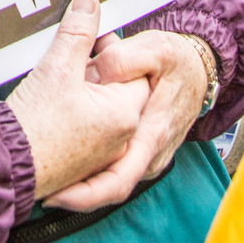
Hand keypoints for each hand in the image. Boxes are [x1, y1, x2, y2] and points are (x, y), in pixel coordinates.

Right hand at [5, 0, 150, 202]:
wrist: (7, 165)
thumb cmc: (36, 122)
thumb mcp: (58, 66)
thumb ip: (78, 30)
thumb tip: (89, 2)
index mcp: (125, 114)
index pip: (134, 71)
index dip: (113, 51)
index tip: (90, 40)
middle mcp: (121, 138)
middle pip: (117, 89)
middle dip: (97, 69)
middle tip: (70, 57)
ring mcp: (102, 154)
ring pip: (102, 108)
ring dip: (84, 89)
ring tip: (58, 78)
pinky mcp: (83, 163)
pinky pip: (89, 127)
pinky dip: (76, 111)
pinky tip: (53, 101)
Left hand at [43, 29, 208, 211]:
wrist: (199, 69)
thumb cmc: (177, 61)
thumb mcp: (155, 49)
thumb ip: (122, 59)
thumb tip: (95, 72)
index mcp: (152, 134)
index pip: (116, 180)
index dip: (83, 192)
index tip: (53, 192)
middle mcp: (150, 155)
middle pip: (107, 189)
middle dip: (74, 192)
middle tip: (45, 193)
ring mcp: (147, 157)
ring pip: (109, 177)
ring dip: (82, 173)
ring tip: (54, 172)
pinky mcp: (141, 152)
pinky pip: (114, 166)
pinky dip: (92, 161)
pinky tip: (73, 149)